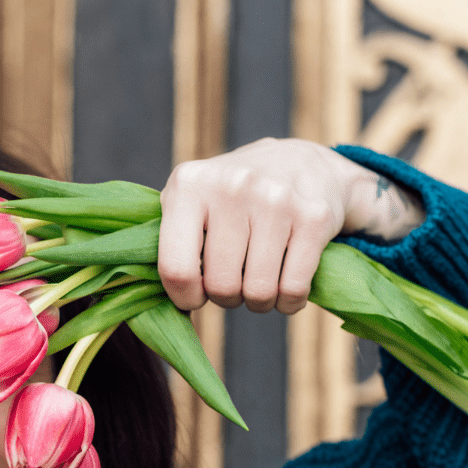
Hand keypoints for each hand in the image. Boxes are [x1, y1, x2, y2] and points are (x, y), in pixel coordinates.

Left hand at [157, 137, 424, 313]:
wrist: (304, 163)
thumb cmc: (232, 197)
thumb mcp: (191, 201)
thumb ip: (168, 243)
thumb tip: (154, 303)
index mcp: (189, 184)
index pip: (176, 268)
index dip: (185, 297)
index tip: (195, 295)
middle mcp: (232, 186)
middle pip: (220, 286)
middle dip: (226, 297)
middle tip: (234, 280)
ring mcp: (276, 199)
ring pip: (258, 293)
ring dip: (259, 302)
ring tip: (259, 281)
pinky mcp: (313, 218)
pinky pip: (293, 290)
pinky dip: (289, 301)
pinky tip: (286, 285)